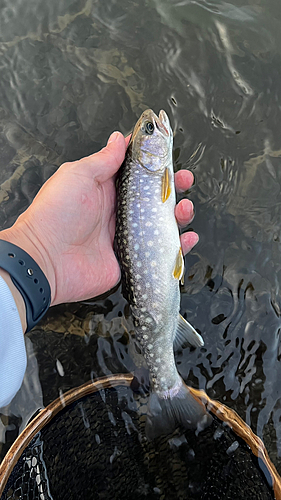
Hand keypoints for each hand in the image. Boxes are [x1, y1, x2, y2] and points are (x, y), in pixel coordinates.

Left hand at [0, 132, 197, 307]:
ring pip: (161, 222)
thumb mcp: (79, 175)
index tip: (169, 154)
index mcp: (105, 189)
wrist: (46, 259)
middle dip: (172, 187)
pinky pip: (160, 251)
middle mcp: (118, 211)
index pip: (136, 172)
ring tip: (184, 208)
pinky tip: (187, 237)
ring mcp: (126, 236)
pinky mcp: (131, 258)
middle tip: (184, 179)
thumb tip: (119, 138)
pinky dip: (178, 246)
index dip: (154, 163)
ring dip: (178, 214)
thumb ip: (104, 159)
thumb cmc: (57, 213)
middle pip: (153, 197)